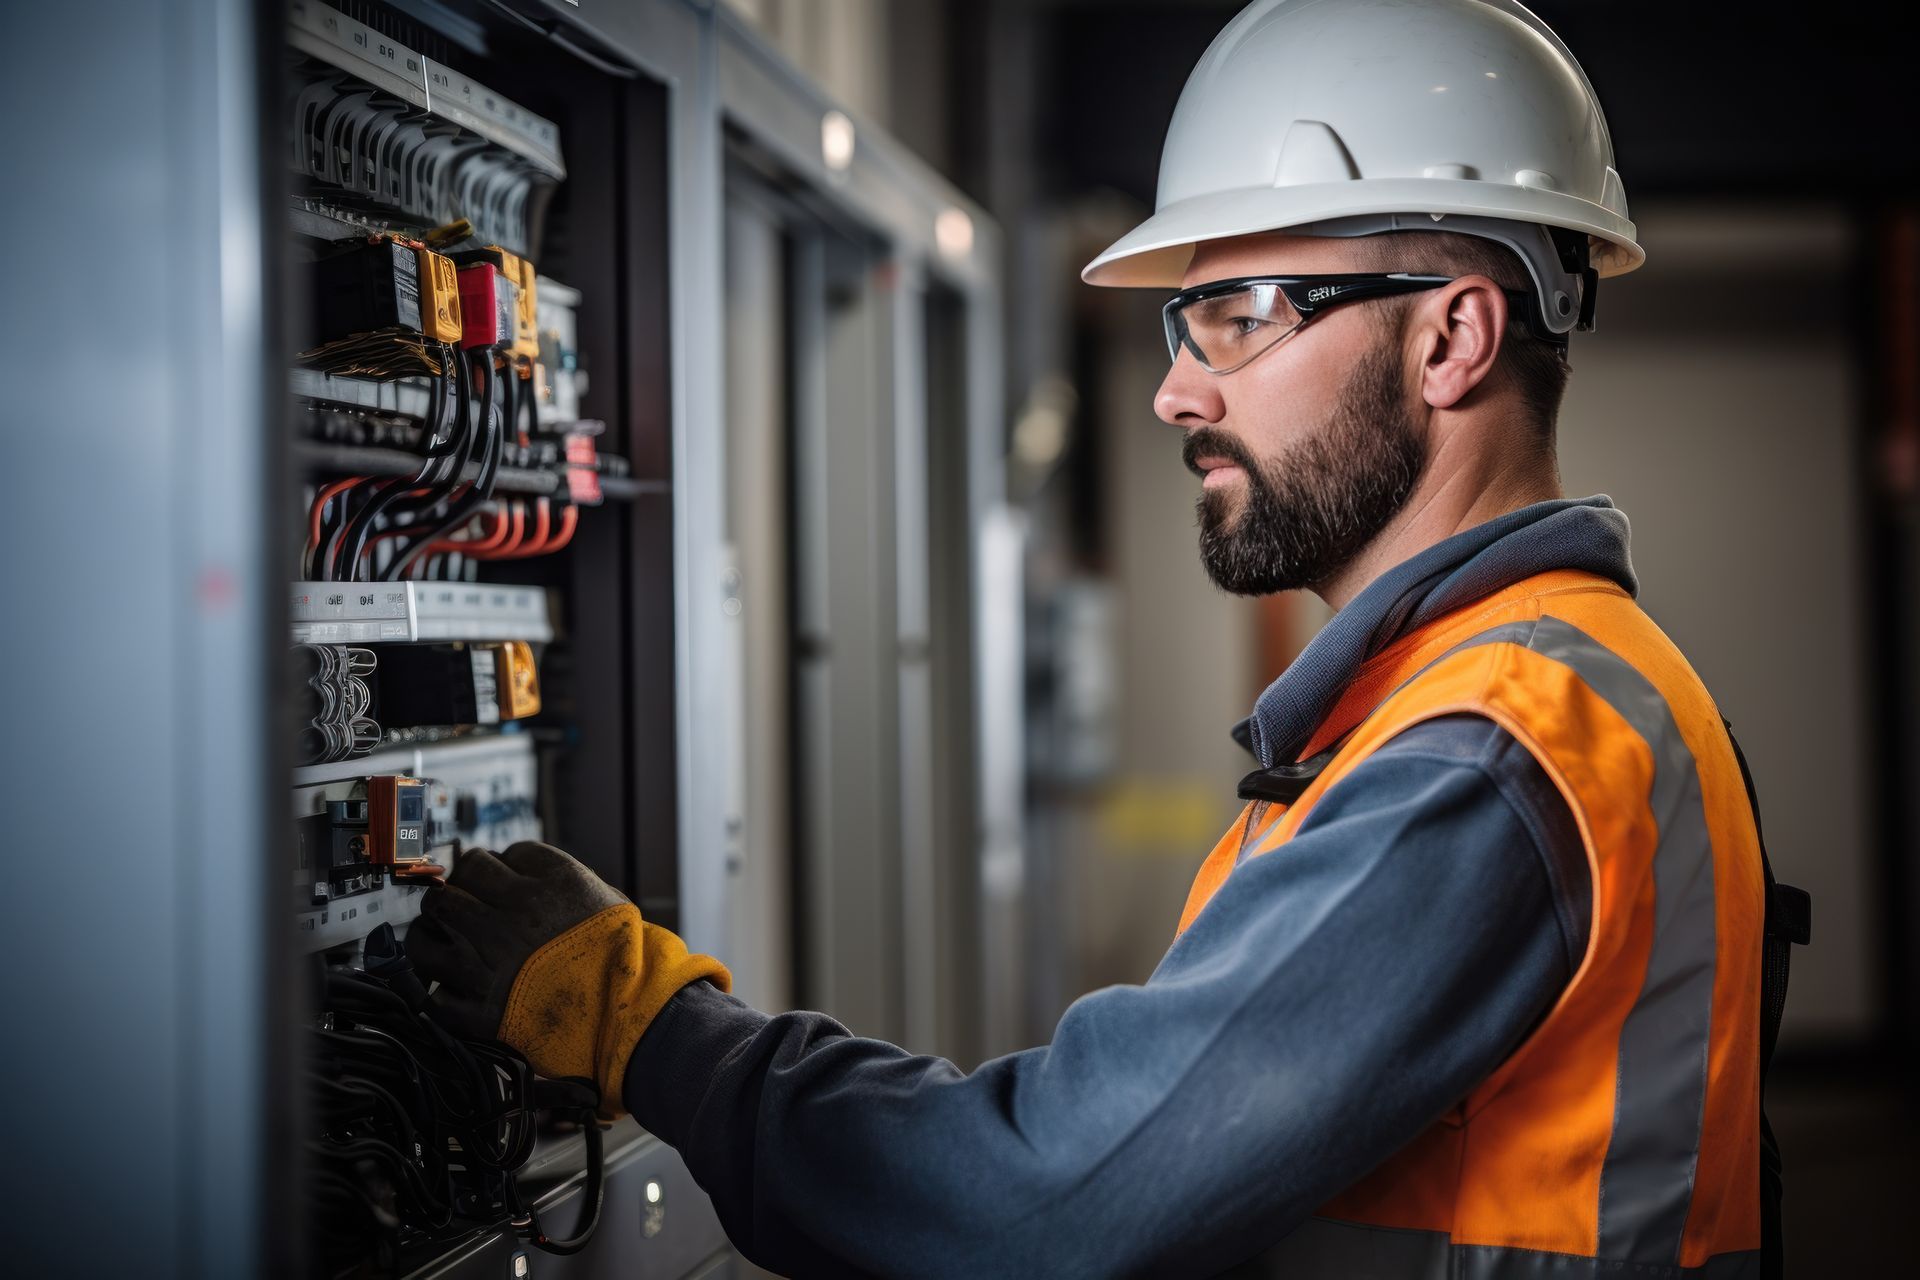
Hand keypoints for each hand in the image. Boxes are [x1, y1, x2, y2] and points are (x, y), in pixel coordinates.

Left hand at [406, 841, 729, 1117]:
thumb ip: (555, 881)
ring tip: (444, 936)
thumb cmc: (623, 960)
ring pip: (428, 929)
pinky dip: (440, 987)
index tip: (497, 881)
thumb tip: (517, 872)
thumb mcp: (603, 899)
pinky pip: (433, 990)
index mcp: (549, 883)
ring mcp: (490, 962)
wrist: (632, 1017)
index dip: (492, 868)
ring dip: (433, 930)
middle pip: (453, 884)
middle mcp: (513, 915)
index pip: (493, 856)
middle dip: (456, 890)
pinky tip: (453, 983)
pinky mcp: (480, 1009)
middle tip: (464, 902)